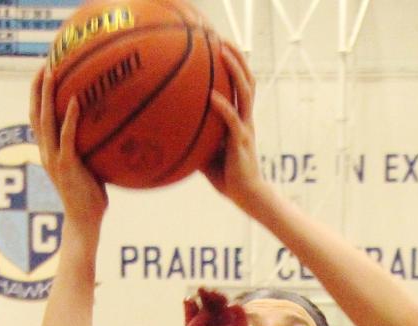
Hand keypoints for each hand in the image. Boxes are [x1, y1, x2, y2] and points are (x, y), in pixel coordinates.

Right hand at [30, 65, 107, 226]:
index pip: (37, 118)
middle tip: (45, 62)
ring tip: (53, 72)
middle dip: (38, 87)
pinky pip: (66, 137)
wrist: (84, 222)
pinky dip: (69, 118)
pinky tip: (75, 101)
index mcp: (48, 152)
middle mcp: (46, 152)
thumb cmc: (91, 199)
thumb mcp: (90, 168)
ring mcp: (54, 159)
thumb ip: (92, 150)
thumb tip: (110, 133)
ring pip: (45, 121)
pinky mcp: (67, 166)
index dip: (37, 95)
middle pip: (35, 112)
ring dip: (48, 95)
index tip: (44, 73)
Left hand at [203, 41, 261, 206]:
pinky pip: (232, 119)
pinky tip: (211, 96)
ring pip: (245, 92)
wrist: (247, 196)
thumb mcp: (207, 155)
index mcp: (240, 120)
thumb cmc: (228, 177)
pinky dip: (222, 106)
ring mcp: (245, 128)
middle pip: (247, 80)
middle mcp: (245, 119)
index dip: (235, 65)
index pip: (241, 86)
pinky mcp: (241, 142)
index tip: (221, 47)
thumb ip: (196, 138)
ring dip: (234, 70)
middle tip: (222, 38)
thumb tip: (170, 132)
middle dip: (237, 57)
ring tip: (222, 52)